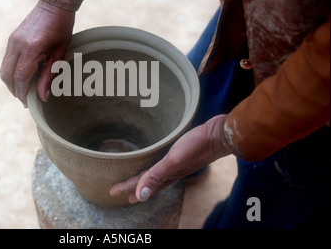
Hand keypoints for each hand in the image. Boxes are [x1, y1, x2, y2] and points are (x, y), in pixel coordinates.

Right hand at [0, 0, 74, 105]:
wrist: (54, 5)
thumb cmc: (61, 28)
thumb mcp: (60, 53)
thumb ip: (49, 76)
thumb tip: (42, 97)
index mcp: (31, 48)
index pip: (20, 77)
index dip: (22, 93)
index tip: (28, 103)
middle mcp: (17, 44)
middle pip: (7, 75)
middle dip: (14, 90)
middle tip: (25, 100)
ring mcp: (12, 41)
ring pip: (4, 68)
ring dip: (11, 82)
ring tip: (22, 90)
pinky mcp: (11, 39)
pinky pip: (6, 60)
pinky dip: (11, 72)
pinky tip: (21, 76)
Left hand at [109, 115, 229, 202]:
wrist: (219, 135)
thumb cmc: (196, 146)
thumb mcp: (173, 161)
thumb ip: (156, 176)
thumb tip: (140, 196)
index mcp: (167, 174)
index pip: (142, 184)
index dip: (127, 187)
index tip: (112, 191)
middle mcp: (171, 171)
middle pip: (148, 182)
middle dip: (134, 187)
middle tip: (121, 191)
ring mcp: (177, 163)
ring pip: (156, 174)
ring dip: (145, 179)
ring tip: (137, 182)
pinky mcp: (182, 153)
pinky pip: (164, 164)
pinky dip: (157, 167)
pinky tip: (158, 162)